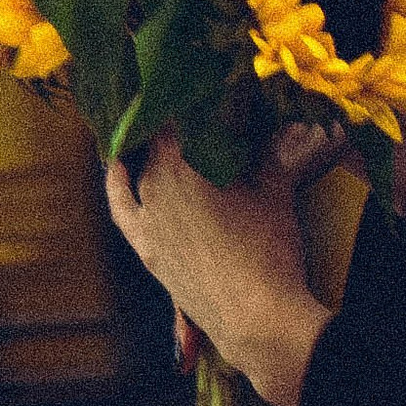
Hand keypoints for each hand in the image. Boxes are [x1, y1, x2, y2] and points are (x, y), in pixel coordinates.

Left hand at [105, 124, 339, 405]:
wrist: (256, 319)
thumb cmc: (269, 251)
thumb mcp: (276, 193)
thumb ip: (274, 153)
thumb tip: (287, 125)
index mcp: (186, 163)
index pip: (181, 115)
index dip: (196, 97)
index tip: (210, 86)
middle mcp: (157, 186)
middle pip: (161, 141)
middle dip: (180, 124)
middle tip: (203, 112)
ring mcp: (147, 219)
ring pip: (141, 170)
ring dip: (152, 150)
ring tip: (168, 133)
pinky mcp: (146, 250)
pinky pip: (122, 208)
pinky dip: (118, 184)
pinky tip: (119, 168)